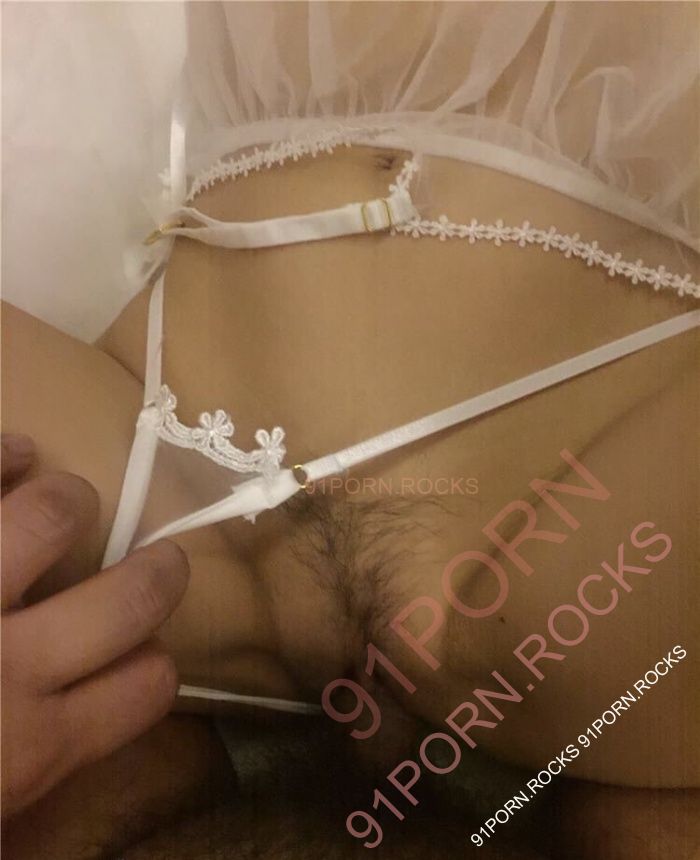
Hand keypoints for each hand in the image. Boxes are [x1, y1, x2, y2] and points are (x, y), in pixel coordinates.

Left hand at [1, 434, 189, 817]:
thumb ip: (29, 779)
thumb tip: (69, 742)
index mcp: (28, 749)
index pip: (148, 688)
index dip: (154, 668)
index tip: (142, 659)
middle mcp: (5, 667)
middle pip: (132, 596)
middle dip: (156, 575)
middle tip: (155, 565)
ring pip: (49, 515)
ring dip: (70, 503)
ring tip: (68, 506)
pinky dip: (3, 455)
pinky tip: (15, 453)